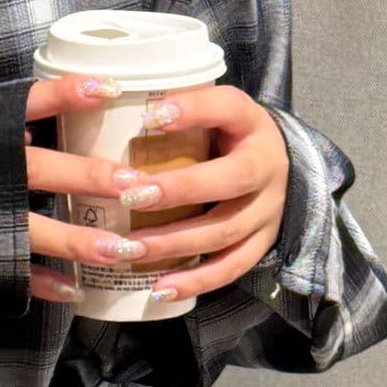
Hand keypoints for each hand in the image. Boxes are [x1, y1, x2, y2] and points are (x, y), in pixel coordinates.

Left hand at [21, 78, 288, 303]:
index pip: (228, 108)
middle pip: (231, 179)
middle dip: (179, 190)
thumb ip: (178, 109)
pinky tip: (159, 289)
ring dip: (175, 242)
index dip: (193, 109)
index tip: (150, 115)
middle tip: (131, 197)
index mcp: (252, 123)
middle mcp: (268, 167)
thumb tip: (111, 98)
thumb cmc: (224, 137)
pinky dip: (195, 281)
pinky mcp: (262, 244)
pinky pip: (230, 268)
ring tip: (130, 250)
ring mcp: (268, 210)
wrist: (275, 167)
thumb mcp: (211, 114)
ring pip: (225, 231)